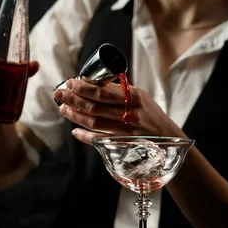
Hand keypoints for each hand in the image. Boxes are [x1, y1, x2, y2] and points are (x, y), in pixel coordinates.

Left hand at [53, 77, 185, 143]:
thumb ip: (119, 91)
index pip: (103, 92)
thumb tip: (93, 83)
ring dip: (76, 116)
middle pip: (95, 107)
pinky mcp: (123, 145)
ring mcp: (126, 131)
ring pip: (94, 123)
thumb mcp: (141, 96)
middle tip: (59, 94)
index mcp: (135, 97)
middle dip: (74, 99)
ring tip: (64, 109)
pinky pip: (100, 140)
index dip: (83, 88)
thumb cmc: (151, 113)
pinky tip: (75, 131)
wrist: (168, 137)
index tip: (70, 82)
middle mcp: (131, 114)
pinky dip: (85, 136)